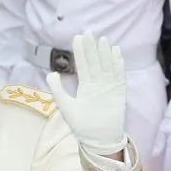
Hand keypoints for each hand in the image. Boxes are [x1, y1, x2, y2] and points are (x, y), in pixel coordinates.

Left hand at [46, 33, 126, 155]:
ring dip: (105, 53)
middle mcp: (98, 84)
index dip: (81, 52)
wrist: (97, 139)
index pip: (83, 65)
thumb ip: (58, 90)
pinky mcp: (119, 92)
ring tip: (102, 39)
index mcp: (86, 86)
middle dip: (92, 48)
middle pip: (95, 62)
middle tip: (88, 31)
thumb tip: (51, 73)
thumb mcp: (65, 106)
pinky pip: (119, 75)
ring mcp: (109, 87)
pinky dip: (118, 64)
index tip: (78, 37)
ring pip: (106, 66)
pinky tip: (116, 51)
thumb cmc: (81, 125)